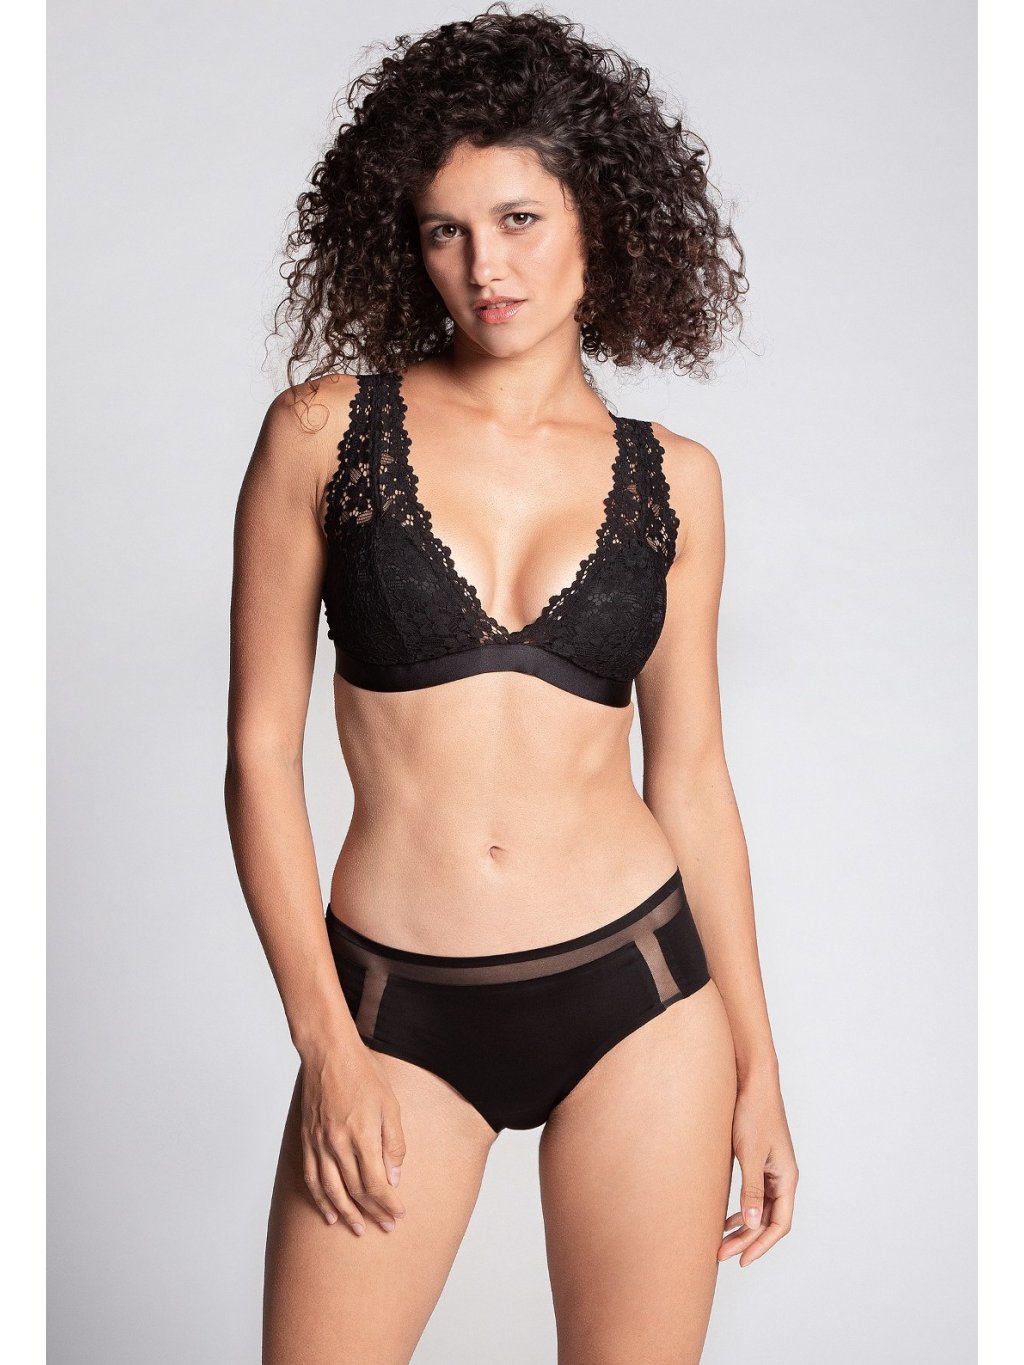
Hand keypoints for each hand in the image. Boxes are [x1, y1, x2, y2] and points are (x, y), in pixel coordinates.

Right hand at [297, 1042, 407, 1235]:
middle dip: (373, 1212)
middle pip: (356, 1191)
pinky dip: (320, 1200)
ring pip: (332, 1191)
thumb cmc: (363, 1073)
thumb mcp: (390, 1104)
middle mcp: (338, 1144)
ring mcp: (320, 1144)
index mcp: (362, 1135)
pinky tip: (328, 1213)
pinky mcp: (307, 1140)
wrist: (328, 1053)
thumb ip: (393, 1142)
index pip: (376, 1183)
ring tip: (359, 1229)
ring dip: (346, 1213)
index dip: (388, 1203)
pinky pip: (312, 1179)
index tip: (398, 1215)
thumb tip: (394, 1176)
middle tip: (386, 1226)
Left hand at [719, 1070, 797, 1265]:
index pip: (779, 1224)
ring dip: (742, 1227)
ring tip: (720, 1241)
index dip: (761, 1245)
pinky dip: (741, 1209)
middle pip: (768, 1220)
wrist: (751, 1081)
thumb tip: (751, 1223)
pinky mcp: (759, 1160)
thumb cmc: (753, 1113)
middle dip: (747, 1240)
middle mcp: (783, 1177)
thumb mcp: (749, 1154)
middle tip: (721, 1254)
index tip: (741, 1260)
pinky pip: (754, 1195)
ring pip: (760, 1209)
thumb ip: (751, 1189)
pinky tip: (726, 1217)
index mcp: (787, 1177)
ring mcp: (772, 1169)